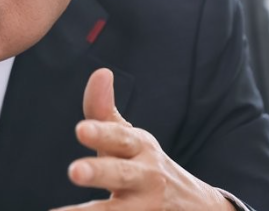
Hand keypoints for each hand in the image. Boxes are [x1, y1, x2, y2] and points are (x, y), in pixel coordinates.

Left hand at [51, 68, 233, 210]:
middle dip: (99, 172)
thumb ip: (104, 111)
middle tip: (75, 170)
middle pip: (121, 174)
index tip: (80, 129)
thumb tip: (101, 72)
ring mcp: (147, 208)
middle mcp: (147, 178)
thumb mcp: (129, 138)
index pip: (120, 138)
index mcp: (140, 148)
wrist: (193, 207)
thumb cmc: (144, 164)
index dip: (101, 133)